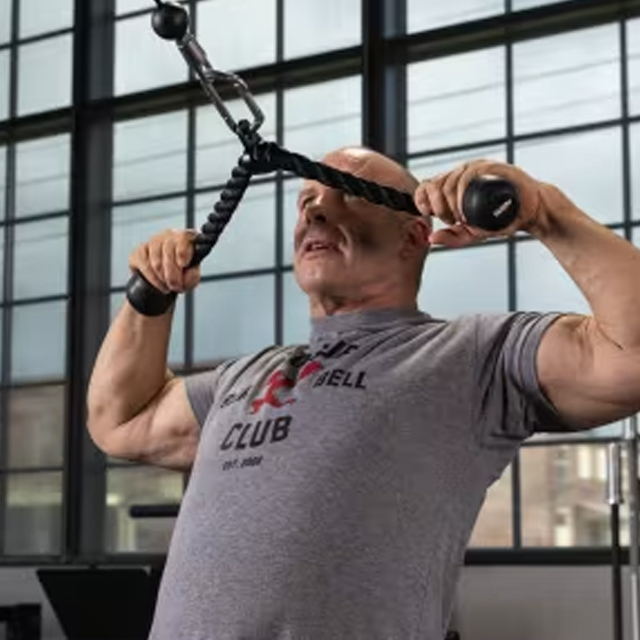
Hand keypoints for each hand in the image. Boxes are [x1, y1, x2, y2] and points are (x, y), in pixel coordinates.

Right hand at [128, 229, 200, 293]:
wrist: (166, 284)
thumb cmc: (181, 277)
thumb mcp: (191, 279)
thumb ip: (193, 275)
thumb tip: (188, 273)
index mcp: (185, 239)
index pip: (184, 237)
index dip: (182, 251)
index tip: (183, 264)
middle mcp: (169, 236)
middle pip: (169, 250)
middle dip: (173, 273)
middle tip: (176, 286)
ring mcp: (152, 242)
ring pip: (156, 259)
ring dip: (163, 277)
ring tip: (168, 286)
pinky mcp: (138, 252)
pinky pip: (145, 264)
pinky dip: (152, 278)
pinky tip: (158, 283)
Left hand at [413, 159, 546, 247]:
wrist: (529, 212)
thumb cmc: (500, 220)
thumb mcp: (471, 233)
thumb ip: (451, 237)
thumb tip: (430, 239)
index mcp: (453, 185)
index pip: (426, 185)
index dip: (423, 201)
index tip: (431, 215)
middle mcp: (461, 174)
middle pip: (435, 184)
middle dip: (438, 207)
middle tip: (450, 222)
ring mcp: (476, 169)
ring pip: (449, 181)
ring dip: (450, 205)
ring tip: (461, 219)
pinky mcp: (490, 167)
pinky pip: (467, 176)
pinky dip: (462, 196)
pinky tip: (466, 212)